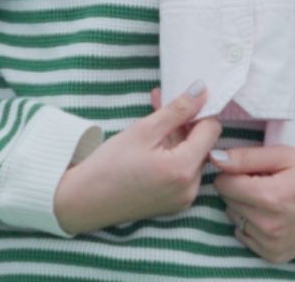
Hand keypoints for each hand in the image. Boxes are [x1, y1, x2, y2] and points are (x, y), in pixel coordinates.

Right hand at [52, 82, 221, 234]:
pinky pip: (182, 172)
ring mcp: (183, 199)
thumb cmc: (108, 165)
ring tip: (152, 122)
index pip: (212, 130)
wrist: (82, 201)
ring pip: (192, 157)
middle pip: (202, 144)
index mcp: (184, 169)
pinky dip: (172, 155)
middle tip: (160, 103)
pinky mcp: (174, 203)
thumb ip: (177, 109)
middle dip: (184, 123)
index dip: (198, 112)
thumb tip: (202, 89)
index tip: (180, 102)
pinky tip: (152, 143)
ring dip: (176, 137)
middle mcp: (190, 188)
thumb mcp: (144, 130)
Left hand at [214, 145, 294, 262]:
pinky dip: (252, 225)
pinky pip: (244, 236)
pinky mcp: (273, 255)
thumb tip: (215, 158)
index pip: (223, 183)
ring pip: (234, 218)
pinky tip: (273, 216)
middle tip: (266, 181)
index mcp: (271, 196)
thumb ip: (248, 157)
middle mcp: (268, 224)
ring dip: (245, 206)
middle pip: (227, 201)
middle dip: (240, 188)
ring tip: (272, 198)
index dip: (234, 171)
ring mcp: (270, 243)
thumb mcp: (288, 155)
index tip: (253, 168)